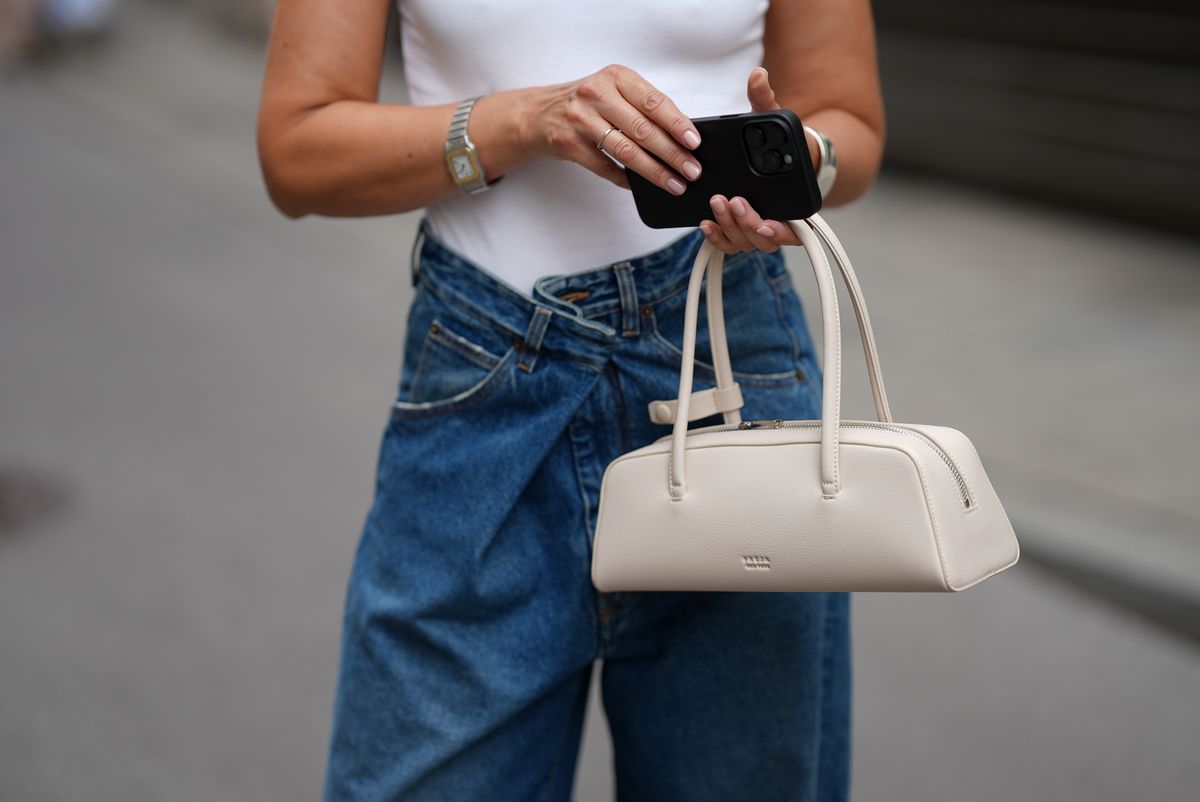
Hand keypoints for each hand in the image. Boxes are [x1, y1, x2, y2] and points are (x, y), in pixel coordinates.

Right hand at [524, 64, 703, 193]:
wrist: (538, 114)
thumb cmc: (586, 102)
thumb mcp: (612, 90)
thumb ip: (640, 106)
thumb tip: (679, 136)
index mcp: (615, 77)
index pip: (653, 101)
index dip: (677, 123)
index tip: (694, 142)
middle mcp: (597, 94)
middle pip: (643, 129)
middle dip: (672, 154)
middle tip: (692, 170)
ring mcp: (581, 119)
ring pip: (626, 152)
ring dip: (654, 172)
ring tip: (675, 183)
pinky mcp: (569, 143)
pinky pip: (604, 167)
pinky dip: (625, 179)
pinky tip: (640, 186)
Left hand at [698, 67, 805, 254]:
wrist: (773, 157)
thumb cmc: (777, 143)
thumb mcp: (772, 119)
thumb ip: (765, 100)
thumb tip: (757, 76)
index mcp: (796, 199)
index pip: (794, 229)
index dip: (778, 231)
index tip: (762, 223)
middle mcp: (779, 219)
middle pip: (763, 239)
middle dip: (745, 224)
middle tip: (729, 202)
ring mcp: (757, 228)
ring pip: (746, 243)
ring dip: (730, 229)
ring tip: (714, 208)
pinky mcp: (738, 231)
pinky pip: (730, 244)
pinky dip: (717, 238)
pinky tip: (704, 223)